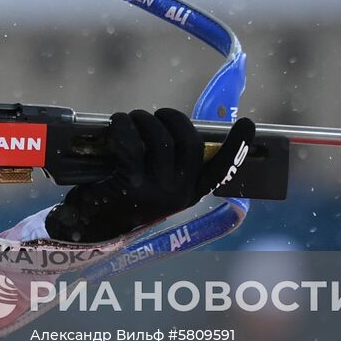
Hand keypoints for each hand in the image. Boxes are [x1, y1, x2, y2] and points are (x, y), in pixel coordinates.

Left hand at [46, 109, 254, 242]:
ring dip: (143, 118)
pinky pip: (130, 143)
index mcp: (191, 192)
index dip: (237, 146)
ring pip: (159, 138)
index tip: (248, 123)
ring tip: (130, 119)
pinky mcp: (131, 185)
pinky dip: (122, 126)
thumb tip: (173, 126)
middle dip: (171, 117)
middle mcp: (180, 194)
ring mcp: (157, 191)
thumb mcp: (155, 183)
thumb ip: (170, 161)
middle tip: (154, 115)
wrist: (92, 225)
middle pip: (188, 141)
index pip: (222, 169)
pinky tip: (116, 124)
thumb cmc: (125, 196)